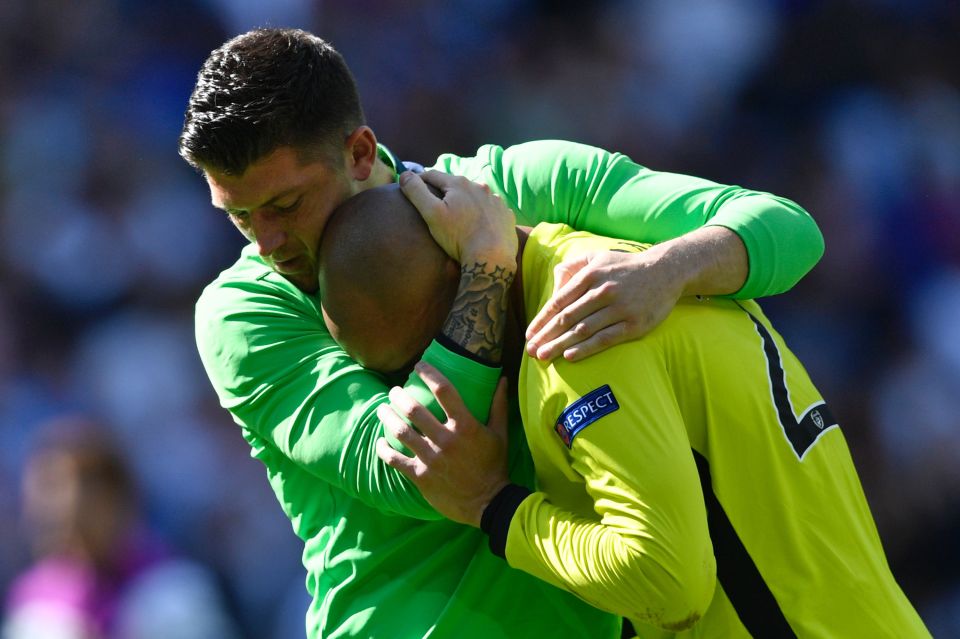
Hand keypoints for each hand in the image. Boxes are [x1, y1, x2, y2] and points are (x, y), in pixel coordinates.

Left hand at [375, 363, 510, 526]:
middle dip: (399, 396)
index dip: (429, 373)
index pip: (444, 390)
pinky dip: (383, 449)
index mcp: (466, 426)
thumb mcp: (500, 434)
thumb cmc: (495, 466)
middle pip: (414, 410)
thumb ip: (498, 405)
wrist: (488, 503)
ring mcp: (432, 459)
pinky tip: (380, 440)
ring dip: (387, 416)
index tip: (418, 366)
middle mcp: (446, 440)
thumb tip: (502, 378)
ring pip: (401, 432)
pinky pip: (395, 460)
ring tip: (382, 409)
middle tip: (394, 391)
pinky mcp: (421, 477)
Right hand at [400, 170, 516, 265]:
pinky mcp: (506, 215)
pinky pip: (491, 209)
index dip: (420, 180)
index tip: (412, 186)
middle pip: (456, 185)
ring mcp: (496, 201)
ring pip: (475, 196)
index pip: (433, 175)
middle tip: (435, 202)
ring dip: (466, 201)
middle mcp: (480, 187)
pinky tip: (479, 224)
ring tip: (458, 214)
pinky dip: (483, 213)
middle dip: (445, 190)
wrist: (491, 260)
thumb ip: (417, 192)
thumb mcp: (432, 214)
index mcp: (459, 184)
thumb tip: (404, 174)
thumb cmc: (458, 238)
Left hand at [525, 246, 684, 361]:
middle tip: (530, 351)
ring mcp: (619, 308)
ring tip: (544, 356)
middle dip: (546, 336)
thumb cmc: (625, 267)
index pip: (559, 302)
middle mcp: (602, 291)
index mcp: (590, 275)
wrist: (666, 270)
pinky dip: (586, 348)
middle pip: (567, 318)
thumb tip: (553, 284)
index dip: (541, 320)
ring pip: (583, 330)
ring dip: (560, 345)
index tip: (529, 335)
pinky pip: (605, 338)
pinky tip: (570, 357)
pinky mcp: (634, 324)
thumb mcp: (597, 257)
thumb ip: (572, 267)